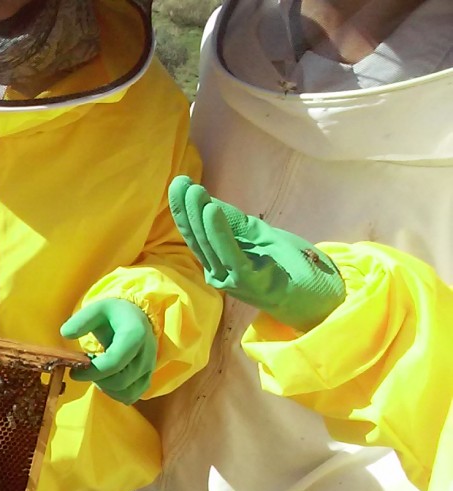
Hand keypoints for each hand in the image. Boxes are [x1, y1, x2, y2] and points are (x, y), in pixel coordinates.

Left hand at [60, 298, 157, 404]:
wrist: (137, 317)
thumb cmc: (114, 313)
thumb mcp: (96, 308)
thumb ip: (81, 320)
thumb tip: (65, 333)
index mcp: (134, 335)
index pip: (113, 363)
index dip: (91, 372)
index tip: (73, 372)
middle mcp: (146, 354)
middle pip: (119, 382)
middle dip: (96, 379)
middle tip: (84, 369)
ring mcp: (149, 368)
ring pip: (126, 393)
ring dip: (105, 388)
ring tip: (96, 372)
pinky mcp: (147, 377)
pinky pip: (132, 395)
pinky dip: (115, 393)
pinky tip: (106, 379)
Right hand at [168, 175, 344, 330]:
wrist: (322, 298)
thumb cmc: (293, 268)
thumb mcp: (261, 237)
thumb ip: (235, 225)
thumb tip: (208, 203)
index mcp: (220, 264)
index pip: (196, 236)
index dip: (184, 211)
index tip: (178, 184)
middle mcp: (219, 274)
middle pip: (197, 239)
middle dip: (186, 209)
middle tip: (178, 182)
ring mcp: (232, 280)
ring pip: (209, 245)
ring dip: (199, 216)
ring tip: (193, 191)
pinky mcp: (249, 281)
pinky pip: (230, 254)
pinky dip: (219, 232)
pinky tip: (211, 210)